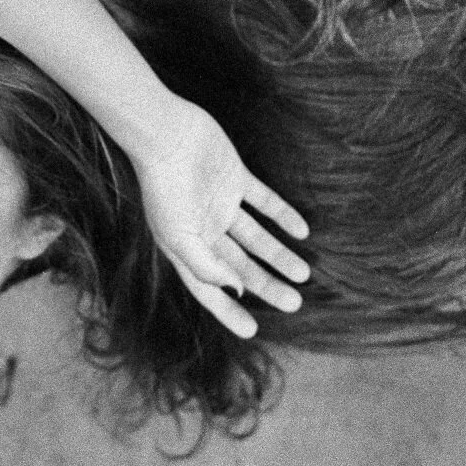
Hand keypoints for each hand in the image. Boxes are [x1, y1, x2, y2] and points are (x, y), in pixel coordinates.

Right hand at [131, 94, 310, 338]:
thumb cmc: (163, 187)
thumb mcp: (179, 235)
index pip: (209, 287)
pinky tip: (302, 231)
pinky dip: (282, 216)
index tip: (253, 331)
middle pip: (240, 266)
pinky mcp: (234, 178)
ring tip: (303, 274)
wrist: (165, 134)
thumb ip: (206, 266)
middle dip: (266, 285)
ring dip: (278, 255)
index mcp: (185, 247)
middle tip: (294, 303)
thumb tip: (236, 289)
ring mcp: (220, 203)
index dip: (228, 310)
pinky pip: (264, 202)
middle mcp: (204, 229)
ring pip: (256, 238)